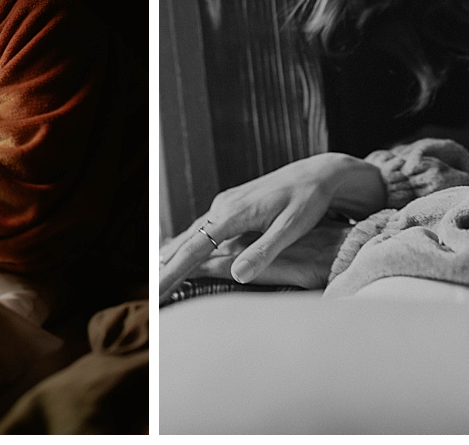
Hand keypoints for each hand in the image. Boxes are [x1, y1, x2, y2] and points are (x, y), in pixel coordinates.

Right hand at [158, 153, 383, 301]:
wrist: (317, 172)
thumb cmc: (308, 201)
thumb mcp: (290, 228)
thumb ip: (263, 251)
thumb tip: (237, 274)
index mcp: (233, 214)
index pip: (195, 250)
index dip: (173, 272)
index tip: (157, 292)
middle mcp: (223, 207)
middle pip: (186, 242)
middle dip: (165, 269)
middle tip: (151, 295)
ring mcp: (225, 204)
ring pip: (192, 234)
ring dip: (173, 257)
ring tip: (157, 279)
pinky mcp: (231, 205)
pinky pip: (202, 229)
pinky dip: (187, 244)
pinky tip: (179, 253)